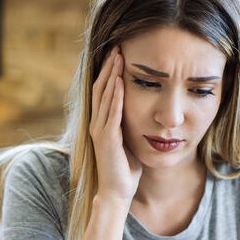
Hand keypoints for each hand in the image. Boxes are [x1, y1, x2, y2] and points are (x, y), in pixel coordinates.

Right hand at [89, 47, 141, 204]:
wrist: (117, 193)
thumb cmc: (125, 170)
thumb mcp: (129, 141)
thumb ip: (130, 126)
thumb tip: (143, 113)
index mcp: (102, 123)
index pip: (104, 91)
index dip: (110, 72)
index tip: (119, 54)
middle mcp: (97, 123)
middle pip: (101, 88)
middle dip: (109, 66)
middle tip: (117, 46)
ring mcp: (99, 131)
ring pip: (104, 96)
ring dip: (111, 75)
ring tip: (118, 56)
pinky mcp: (106, 139)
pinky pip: (111, 113)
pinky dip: (115, 96)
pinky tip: (120, 82)